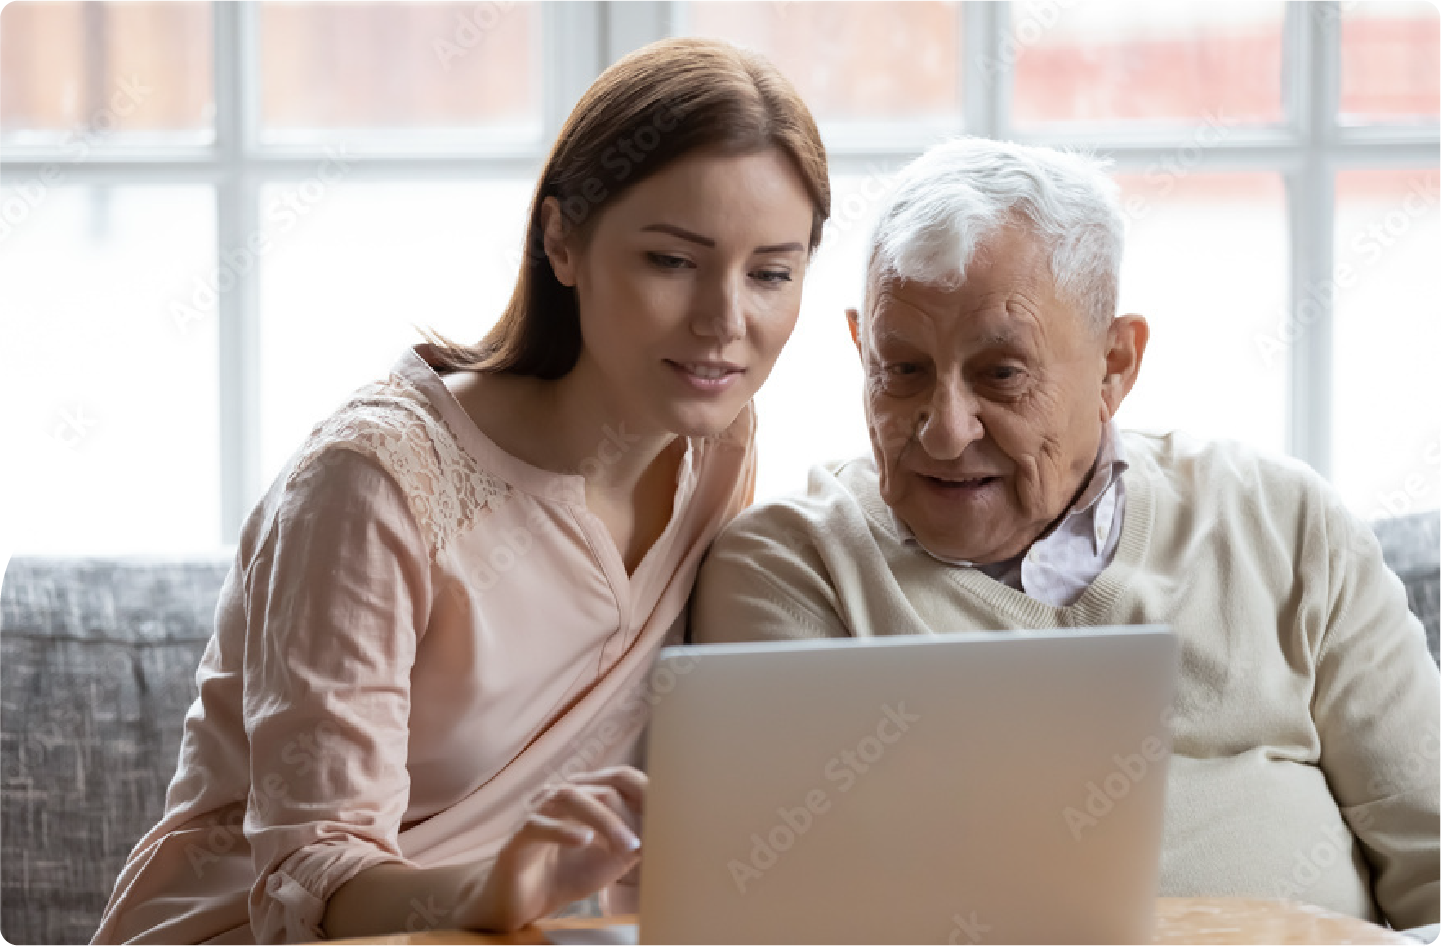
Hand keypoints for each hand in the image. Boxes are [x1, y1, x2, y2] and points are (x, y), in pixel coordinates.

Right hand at [462, 767, 645, 930]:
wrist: (522, 902)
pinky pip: (538, 824)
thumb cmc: (566, 874)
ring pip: (571, 798)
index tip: (666, 817)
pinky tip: (584, 841)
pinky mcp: (517, 838)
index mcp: (586, 797)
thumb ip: (633, 844)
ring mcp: (537, 813)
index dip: (645, 791)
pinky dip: (564, 831)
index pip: (620, 777)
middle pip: (601, 788)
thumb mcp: (610, 861)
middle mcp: (560, 797)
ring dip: (604, 821)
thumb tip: (661, 831)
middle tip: (643, 845)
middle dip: (628, 815)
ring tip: (625, 847)